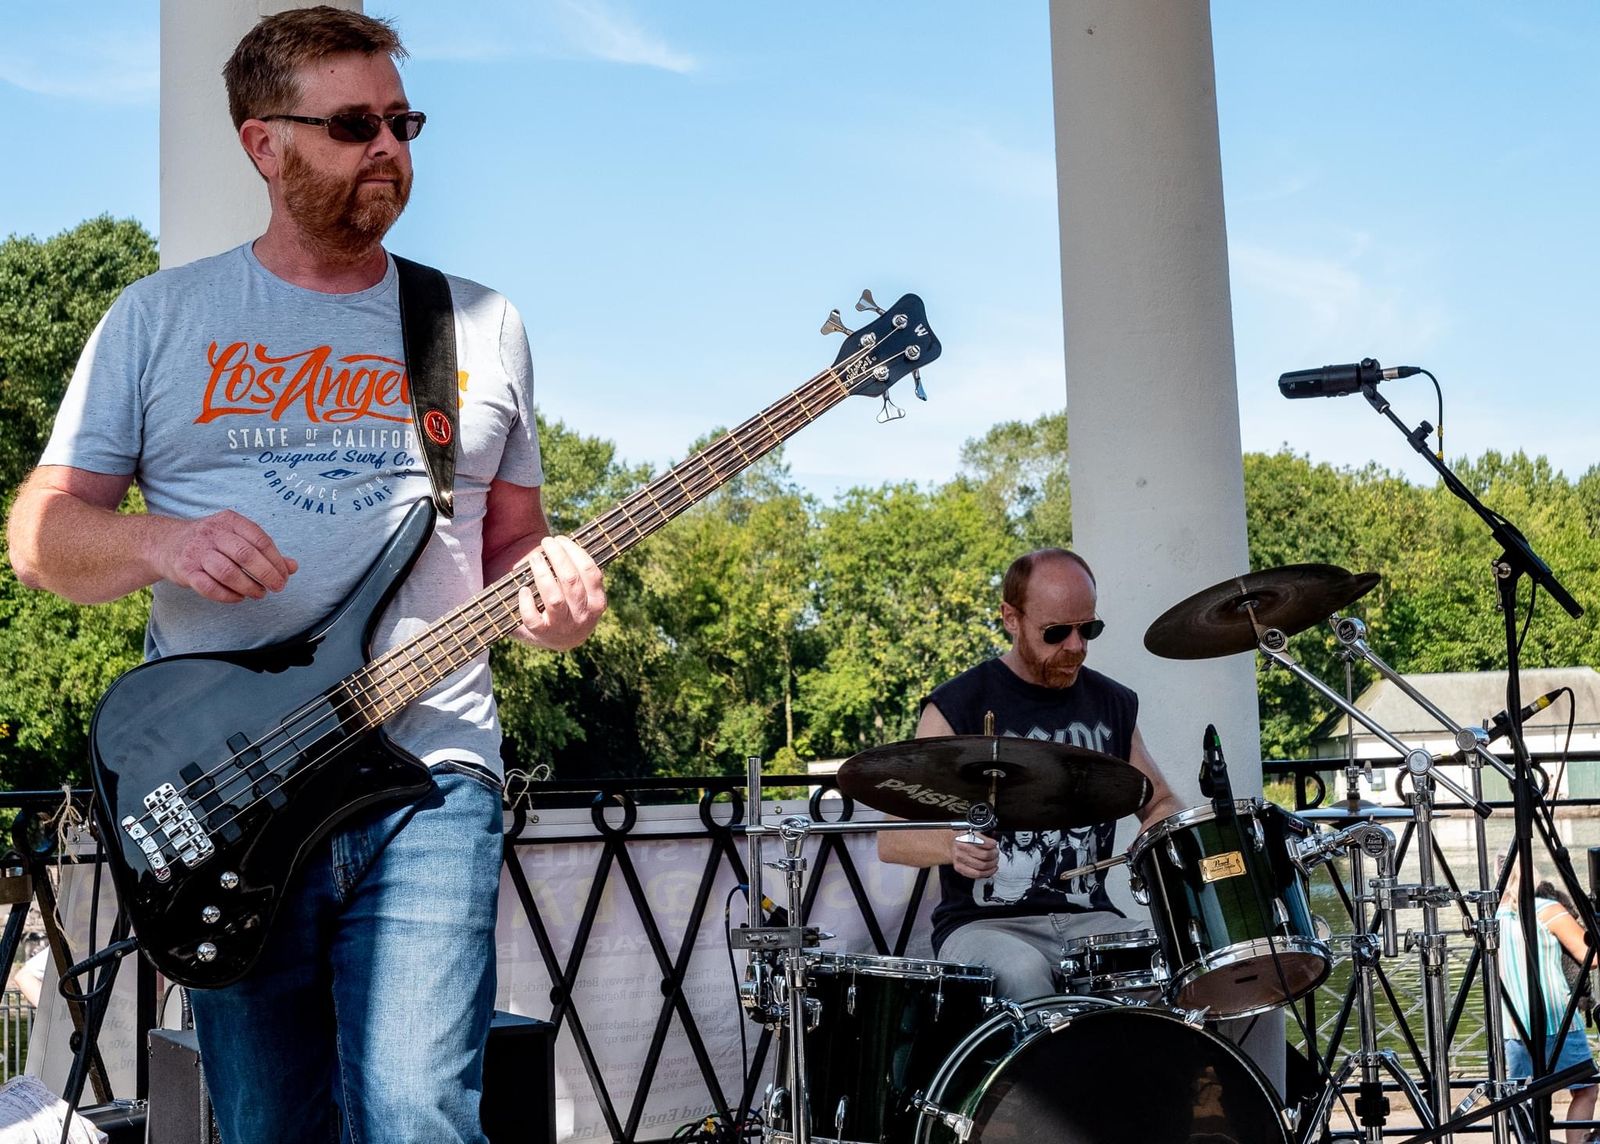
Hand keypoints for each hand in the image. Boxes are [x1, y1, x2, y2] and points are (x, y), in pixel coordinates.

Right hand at [154, 510, 296, 602]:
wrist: (165, 543)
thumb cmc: (211, 542)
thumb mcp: (237, 538)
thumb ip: (265, 551)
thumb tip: (293, 567)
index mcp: (230, 521)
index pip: (260, 540)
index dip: (277, 560)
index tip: (285, 575)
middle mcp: (212, 533)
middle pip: (246, 555)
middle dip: (267, 574)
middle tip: (278, 587)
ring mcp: (196, 551)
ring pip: (228, 572)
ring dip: (249, 587)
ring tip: (259, 594)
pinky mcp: (184, 570)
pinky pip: (209, 587)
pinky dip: (228, 596)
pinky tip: (239, 597)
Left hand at [517, 535, 605, 649]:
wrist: (558, 637)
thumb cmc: (568, 603)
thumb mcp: (583, 592)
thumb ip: (580, 572)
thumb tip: (565, 543)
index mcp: (597, 602)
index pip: (590, 571)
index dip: (574, 551)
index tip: (560, 538)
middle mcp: (583, 616)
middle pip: (571, 580)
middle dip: (557, 556)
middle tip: (546, 542)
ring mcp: (562, 627)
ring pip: (554, 598)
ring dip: (542, 574)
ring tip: (535, 558)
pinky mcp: (542, 634)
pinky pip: (533, 618)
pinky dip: (526, 602)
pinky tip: (524, 589)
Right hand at [950, 833, 997, 879]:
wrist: (952, 844)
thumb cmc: (965, 838)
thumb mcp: (973, 831)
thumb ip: (984, 835)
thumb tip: (994, 838)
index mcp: (965, 836)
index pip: (983, 843)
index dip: (992, 844)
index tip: (994, 844)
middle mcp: (961, 848)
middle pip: (984, 855)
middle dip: (994, 855)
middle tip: (996, 853)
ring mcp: (959, 859)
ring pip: (982, 866)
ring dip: (992, 865)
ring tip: (994, 862)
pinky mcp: (959, 868)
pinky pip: (976, 874)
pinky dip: (987, 873)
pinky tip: (990, 869)